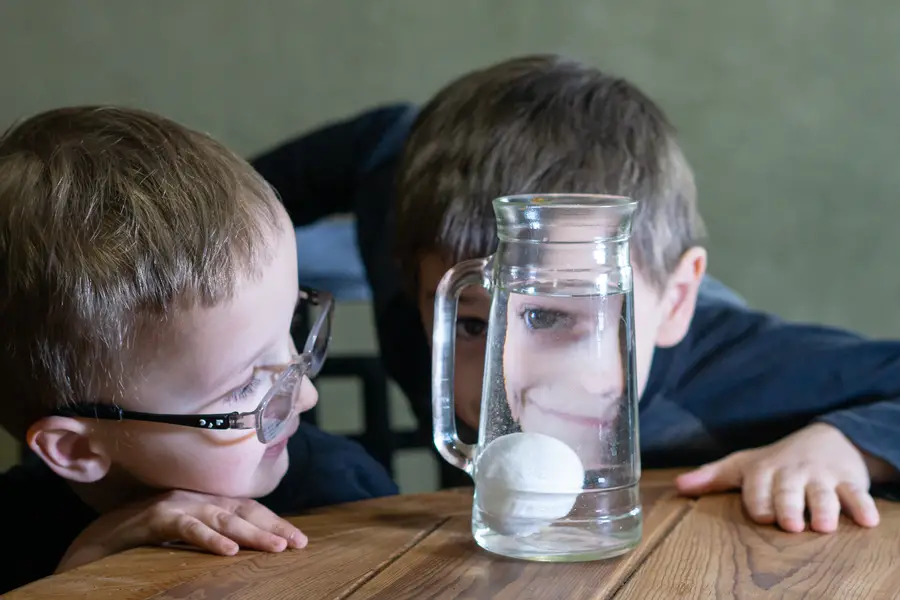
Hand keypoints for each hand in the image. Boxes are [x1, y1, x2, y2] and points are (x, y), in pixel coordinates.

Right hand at [58, 490, 306, 571]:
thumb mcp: (185, 540)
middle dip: (272, 528)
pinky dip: (208, 538)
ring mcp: (174, 504)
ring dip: (251, 534)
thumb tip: (248, 551)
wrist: (90, 544)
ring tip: (276, 549)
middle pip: (242, 510)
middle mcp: (193, 497)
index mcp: (204, 502)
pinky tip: (228, 551)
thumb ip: (213, 535)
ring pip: (221, 517)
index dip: (274, 523)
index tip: (300, 541)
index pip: (247, 509)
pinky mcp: (153, 517)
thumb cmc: (142, 543)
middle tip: (297, 545)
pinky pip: (186, 527)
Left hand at [675, 423, 879, 532]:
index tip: (762, 515)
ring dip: (825, 508)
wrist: (825, 439)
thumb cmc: (776, 461)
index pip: (757, 488)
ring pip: (823, 494)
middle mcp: (792, 473)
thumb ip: (712, 477)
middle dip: (789, 506)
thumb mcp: (743, 465)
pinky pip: (857, 493)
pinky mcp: (848, 480)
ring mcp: (821, 476)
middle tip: (791, 525)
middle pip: (789, 491)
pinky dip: (863, 505)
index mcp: (764, 471)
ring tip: (824, 525)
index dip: (759, 501)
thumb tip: (677, 486)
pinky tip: (867, 520)